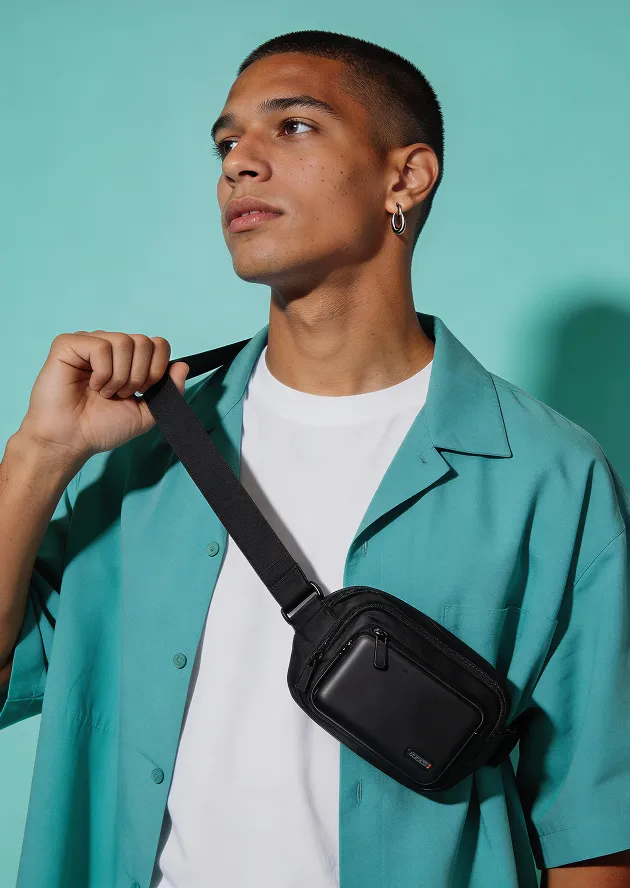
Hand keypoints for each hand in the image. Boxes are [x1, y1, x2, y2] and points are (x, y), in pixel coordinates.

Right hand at [16, 330, 188, 468]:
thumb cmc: (100, 428)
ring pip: (124, 342)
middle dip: (139, 375)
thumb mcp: (146, 412)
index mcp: (127, 360)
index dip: (157, 368)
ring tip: (105, 393)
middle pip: (144, 342)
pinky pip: (101, 345)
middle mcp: (109, 347)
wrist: (72, 440)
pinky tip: (91, 385)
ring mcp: (89, 343)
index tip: (143, 391)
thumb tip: (183, 365)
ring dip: (120, 376)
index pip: (157, 344)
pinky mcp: (68, 344)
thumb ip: (168, 390)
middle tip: (121, 394)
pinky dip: (102, 372)